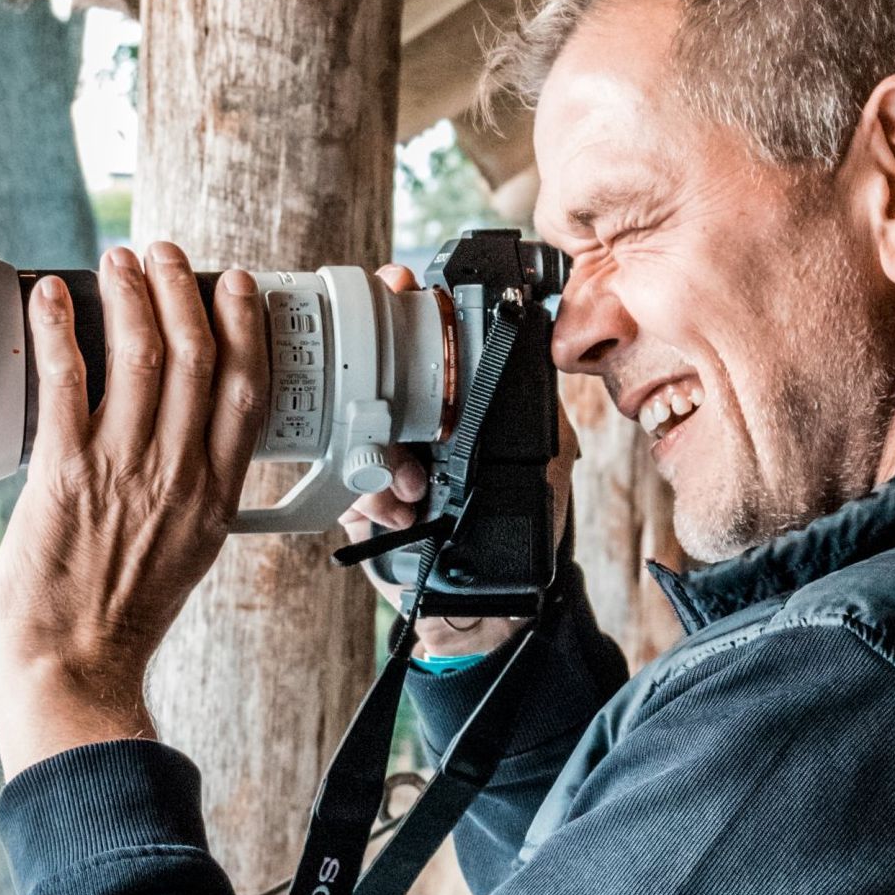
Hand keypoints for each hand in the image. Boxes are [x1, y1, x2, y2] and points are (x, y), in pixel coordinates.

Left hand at [0, 242, 268, 776]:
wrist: (77, 668)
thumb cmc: (123, 620)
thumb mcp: (188, 551)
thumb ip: (192, 495)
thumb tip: (181, 449)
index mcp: (216, 494)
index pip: (247, 390)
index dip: (246, 326)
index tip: (238, 287)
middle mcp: (179, 474)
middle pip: (196, 358)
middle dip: (183, 291)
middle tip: (167, 255)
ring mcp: (124, 472)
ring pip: (139, 359)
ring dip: (130, 296)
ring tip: (119, 259)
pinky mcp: (63, 476)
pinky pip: (66, 386)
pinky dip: (59, 332)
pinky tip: (52, 298)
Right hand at [339, 264, 577, 661]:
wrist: (488, 609)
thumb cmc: (530, 527)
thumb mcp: (548, 455)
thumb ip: (536, 405)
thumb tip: (532, 350)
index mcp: (453, 404)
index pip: (419, 343)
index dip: (402, 310)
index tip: (397, 285)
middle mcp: (412, 426)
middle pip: (372, 376)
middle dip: (372, 380)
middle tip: (382, 383)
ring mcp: (381, 463)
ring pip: (353, 430)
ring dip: (377, 461)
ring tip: (412, 494)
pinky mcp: (359, 505)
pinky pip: (346, 485)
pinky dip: (368, 499)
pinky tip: (399, 517)